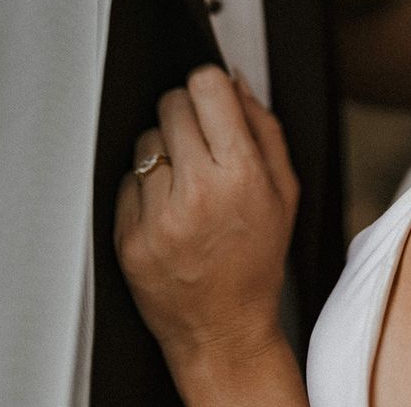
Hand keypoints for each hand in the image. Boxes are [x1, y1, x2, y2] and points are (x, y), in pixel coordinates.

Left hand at [115, 66, 299, 379]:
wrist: (223, 330)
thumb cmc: (257, 257)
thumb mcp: (284, 190)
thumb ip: (263, 127)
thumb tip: (234, 79)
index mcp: (241, 173)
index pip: (205, 86)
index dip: (209, 87)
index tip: (212, 102)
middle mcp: (197, 191)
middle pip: (171, 104)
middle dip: (185, 115)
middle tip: (199, 143)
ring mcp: (158, 216)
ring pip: (145, 140)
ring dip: (163, 151)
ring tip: (184, 184)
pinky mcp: (128, 238)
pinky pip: (126, 180)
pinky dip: (144, 189)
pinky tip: (166, 212)